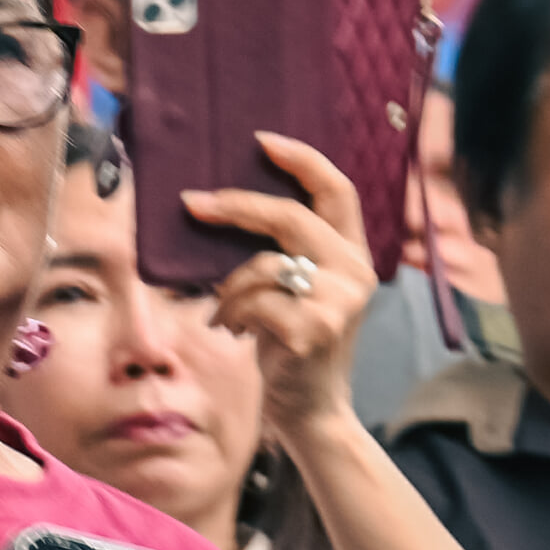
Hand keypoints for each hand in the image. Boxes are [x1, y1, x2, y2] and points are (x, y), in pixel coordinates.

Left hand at [190, 131, 376, 446]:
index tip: (261, 140)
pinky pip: (255, 300)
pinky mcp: (315, 329)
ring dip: (230, 288)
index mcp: (354, 255)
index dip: (302, 160)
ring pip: (264, 265)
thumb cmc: (292, 344)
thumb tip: (224, 206)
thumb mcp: (298, 291)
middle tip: (193, 203)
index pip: (339, 190)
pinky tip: (234, 330)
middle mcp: (356, 273)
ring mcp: (340, 303)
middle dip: (236, 205)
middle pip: (290, 217)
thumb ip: (286, 253)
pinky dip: (232, 312)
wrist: (311, 410)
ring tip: (225, 310)